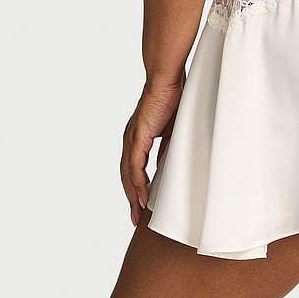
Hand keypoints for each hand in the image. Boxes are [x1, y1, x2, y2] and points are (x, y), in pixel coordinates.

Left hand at [120, 75, 184, 226]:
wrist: (166, 79)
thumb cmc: (171, 97)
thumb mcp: (173, 128)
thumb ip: (169, 146)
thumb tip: (170, 163)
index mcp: (138, 137)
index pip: (133, 168)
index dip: (135, 187)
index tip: (141, 204)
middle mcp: (130, 140)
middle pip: (126, 177)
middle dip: (131, 198)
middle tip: (136, 218)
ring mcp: (132, 139)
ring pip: (127, 176)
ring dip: (132, 196)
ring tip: (138, 214)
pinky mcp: (137, 137)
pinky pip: (135, 167)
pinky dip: (137, 184)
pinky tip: (142, 197)